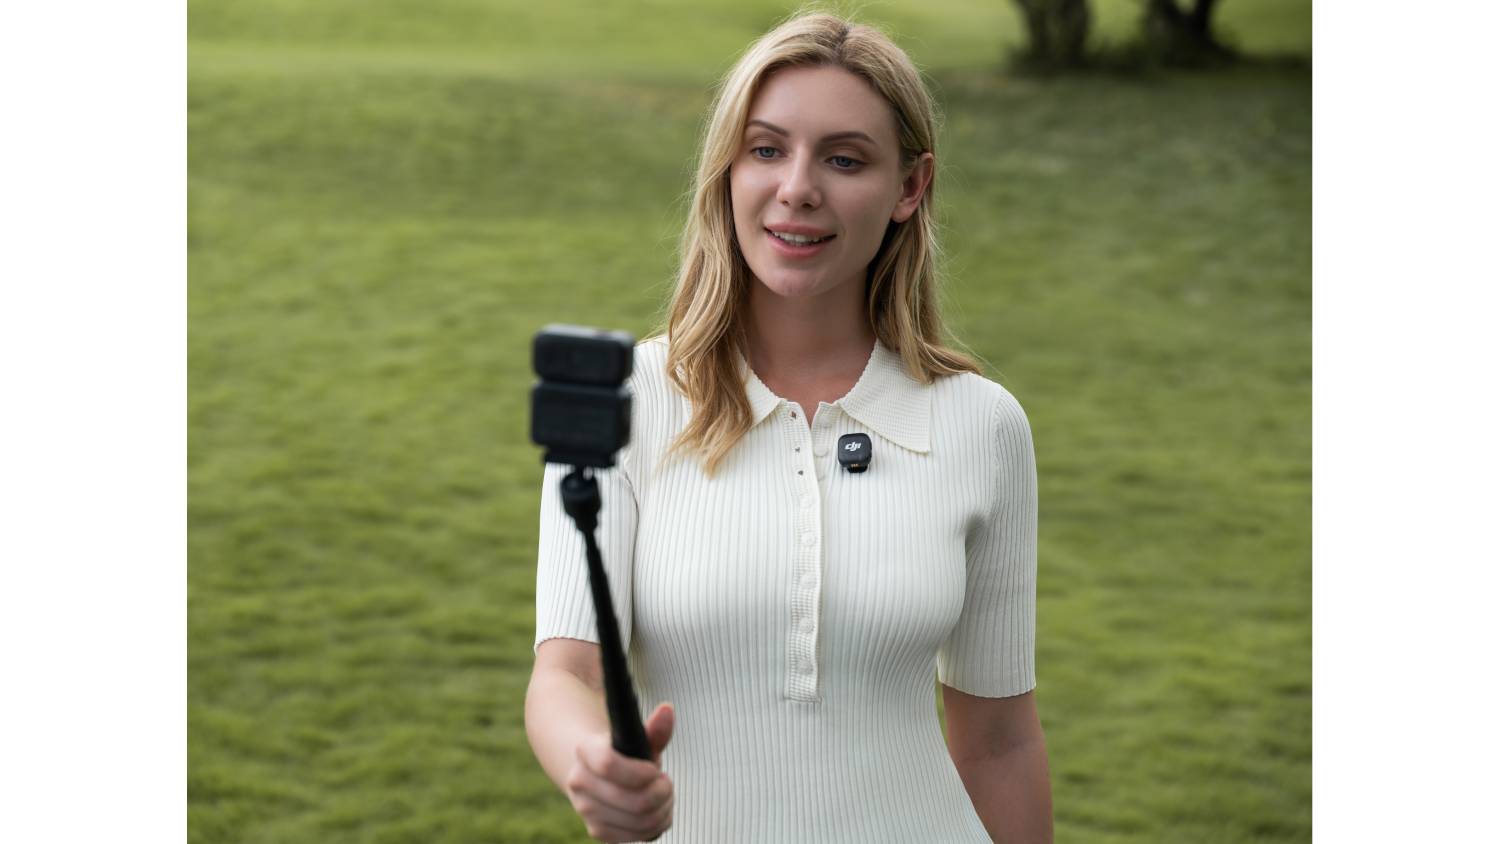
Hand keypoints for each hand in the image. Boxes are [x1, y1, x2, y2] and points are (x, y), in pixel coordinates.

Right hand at [565, 702, 675, 841]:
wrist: (598, 774)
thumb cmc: (625, 753)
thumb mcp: (639, 738)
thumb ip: (655, 729)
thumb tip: (667, 710)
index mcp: (586, 751)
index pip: (608, 764)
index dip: (640, 772)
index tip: (656, 770)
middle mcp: (579, 782)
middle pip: (634, 800)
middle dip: (662, 793)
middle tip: (667, 783)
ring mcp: (586, 810)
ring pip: (640, 821)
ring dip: (663, 810)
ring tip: (664, 796)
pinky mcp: (597, 831)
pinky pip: (638, 836)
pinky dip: (656, 825)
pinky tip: (656, 811)